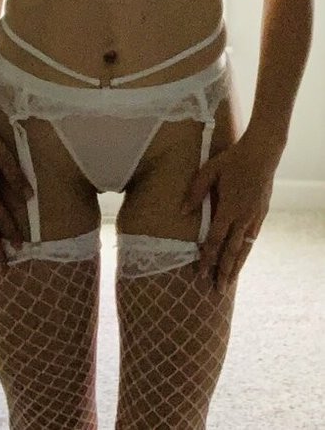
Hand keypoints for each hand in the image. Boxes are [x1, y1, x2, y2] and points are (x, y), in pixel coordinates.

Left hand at [181, 132, 275, 292]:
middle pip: (232, 251)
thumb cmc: (233, 159)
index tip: (200, 274)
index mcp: (229, 208)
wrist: (262, 153)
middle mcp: (243, 217)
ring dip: (237, 266)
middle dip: (224, 272)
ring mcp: (254, 217)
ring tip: (230, 282)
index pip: (216, 240)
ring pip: (245, 248)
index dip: (207, 259)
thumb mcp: (209, 171)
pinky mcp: (262, 213)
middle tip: (218, 291)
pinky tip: (242, 257)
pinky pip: (252, 238)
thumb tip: (182, 212)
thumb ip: (195, 192)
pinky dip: (246, 251)